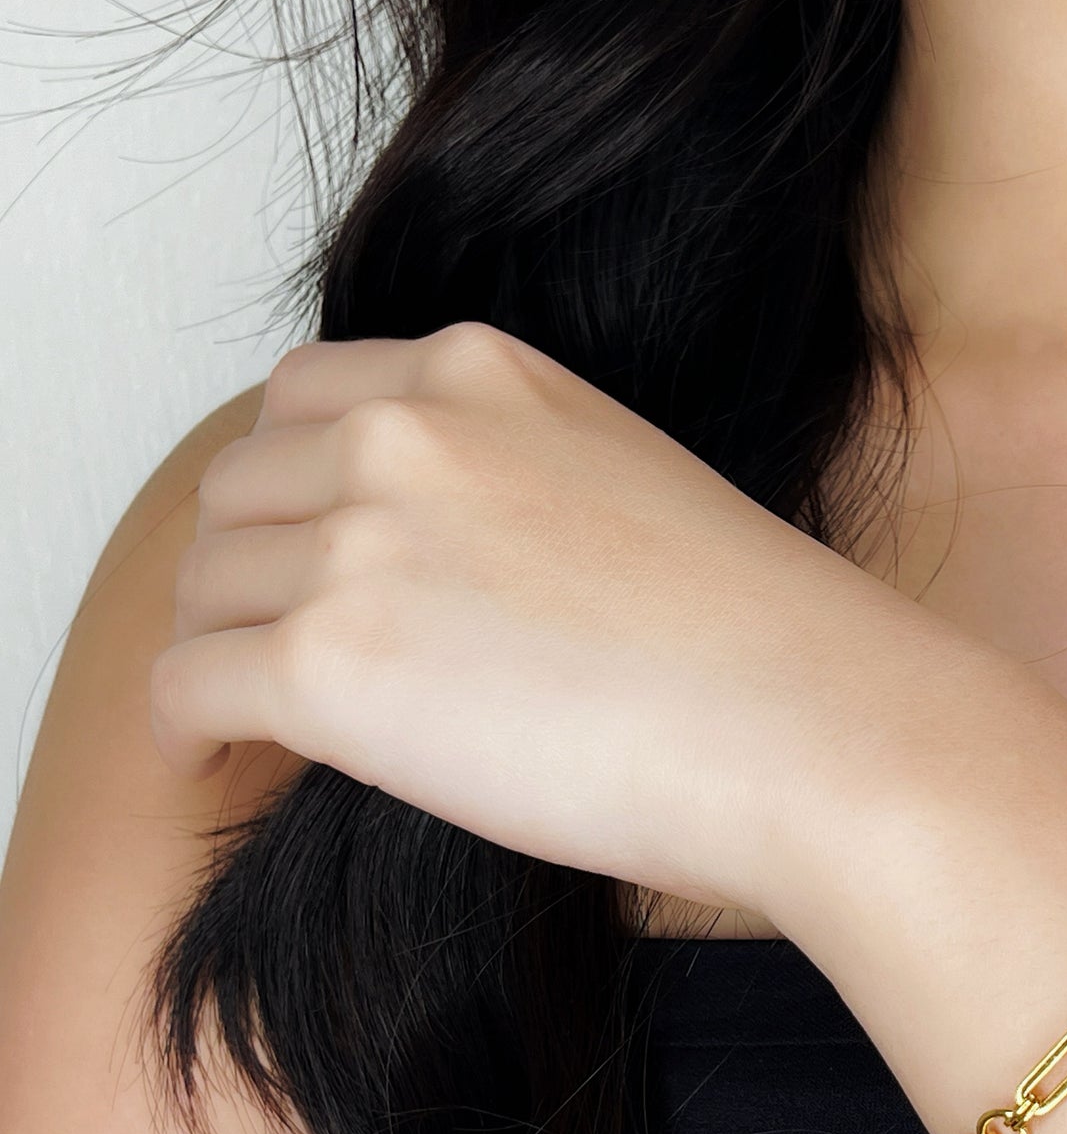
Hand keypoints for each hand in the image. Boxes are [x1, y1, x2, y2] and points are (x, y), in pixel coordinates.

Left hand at [155, 324, 1013, 915]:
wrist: (814, 730)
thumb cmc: (766, 652)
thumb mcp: (632, 494)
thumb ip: (520, 492)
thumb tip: (452, 587)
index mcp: (486, 372)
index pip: (309, 397)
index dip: (290, 489)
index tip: (301, 556)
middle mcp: (406, 431)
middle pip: (240, 487)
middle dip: (244, 569)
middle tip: (267, 649)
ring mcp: (360, 540)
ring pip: (204, 584)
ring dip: (218, 647)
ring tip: (248, 718)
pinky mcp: (328, 662)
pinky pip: (187, 682)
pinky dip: (185, 726)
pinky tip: (218, 761)